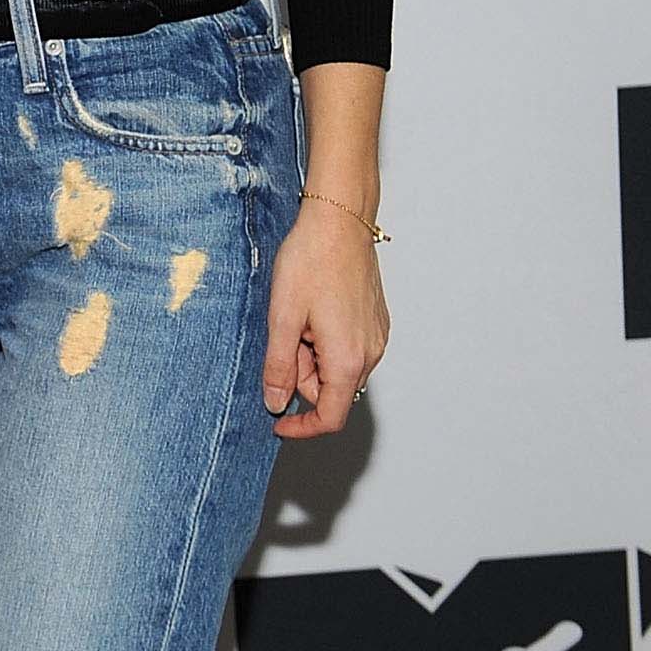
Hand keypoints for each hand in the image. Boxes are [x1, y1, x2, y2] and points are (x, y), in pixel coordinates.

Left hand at [260, 195, 389, 438]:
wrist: (339, 222)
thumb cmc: (310, 262)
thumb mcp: (282, 316)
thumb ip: (279, 365)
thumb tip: (276, 402)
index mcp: (347, 359)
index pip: (329, 416)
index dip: (301, 428)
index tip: (275, 423)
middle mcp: (369, 354)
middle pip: (329, 390)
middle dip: (300, 373)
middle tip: (283, 333)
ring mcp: (375, 337)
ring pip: (336, 367)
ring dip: (311, 354)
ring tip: (297, 315)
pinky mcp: (375, 323)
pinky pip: (346, 348)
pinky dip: (323, 340)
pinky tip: (312, 309)